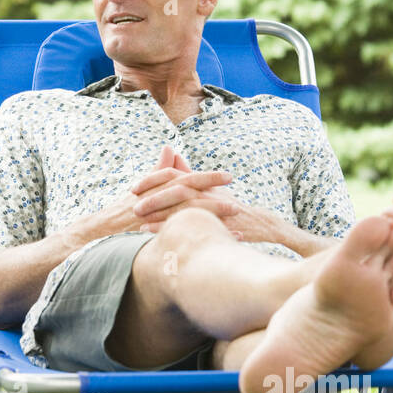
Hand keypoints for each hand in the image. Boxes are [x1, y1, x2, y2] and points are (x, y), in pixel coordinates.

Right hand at [72, 146, 233, 240]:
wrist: (97, 233)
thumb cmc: (121, 210)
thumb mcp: (141, 188)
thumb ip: (158, 170)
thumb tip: (170, 148)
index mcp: (155, 189)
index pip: (184, 179)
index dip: (207, 177)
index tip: (228, 176)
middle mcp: (155, 203)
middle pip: (188, 196)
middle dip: (215, 195)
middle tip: (237, 196)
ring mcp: (153, 221)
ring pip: (185, 215)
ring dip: (212, 216)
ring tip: (234, 216)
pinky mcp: (151, 238)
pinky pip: (181, 238)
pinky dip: (202, 238)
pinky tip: (220, 241)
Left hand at [130, 147, 299, 245]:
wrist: (261, 225)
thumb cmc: (230, 208)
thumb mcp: (209, 189)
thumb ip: (189, 173)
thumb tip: (172, 156)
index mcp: (202, 183)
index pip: (173, 174)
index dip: (152, 179)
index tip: (133, 188)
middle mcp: (207, 191)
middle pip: (176, 187)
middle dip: (152, 195)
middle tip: (132, 203)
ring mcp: (213, 207)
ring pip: (183, 206)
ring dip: (159, 213)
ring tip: (139, 220)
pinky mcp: (218, 224)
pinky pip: (193, 225)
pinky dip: (173, 230)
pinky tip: (157, 237)